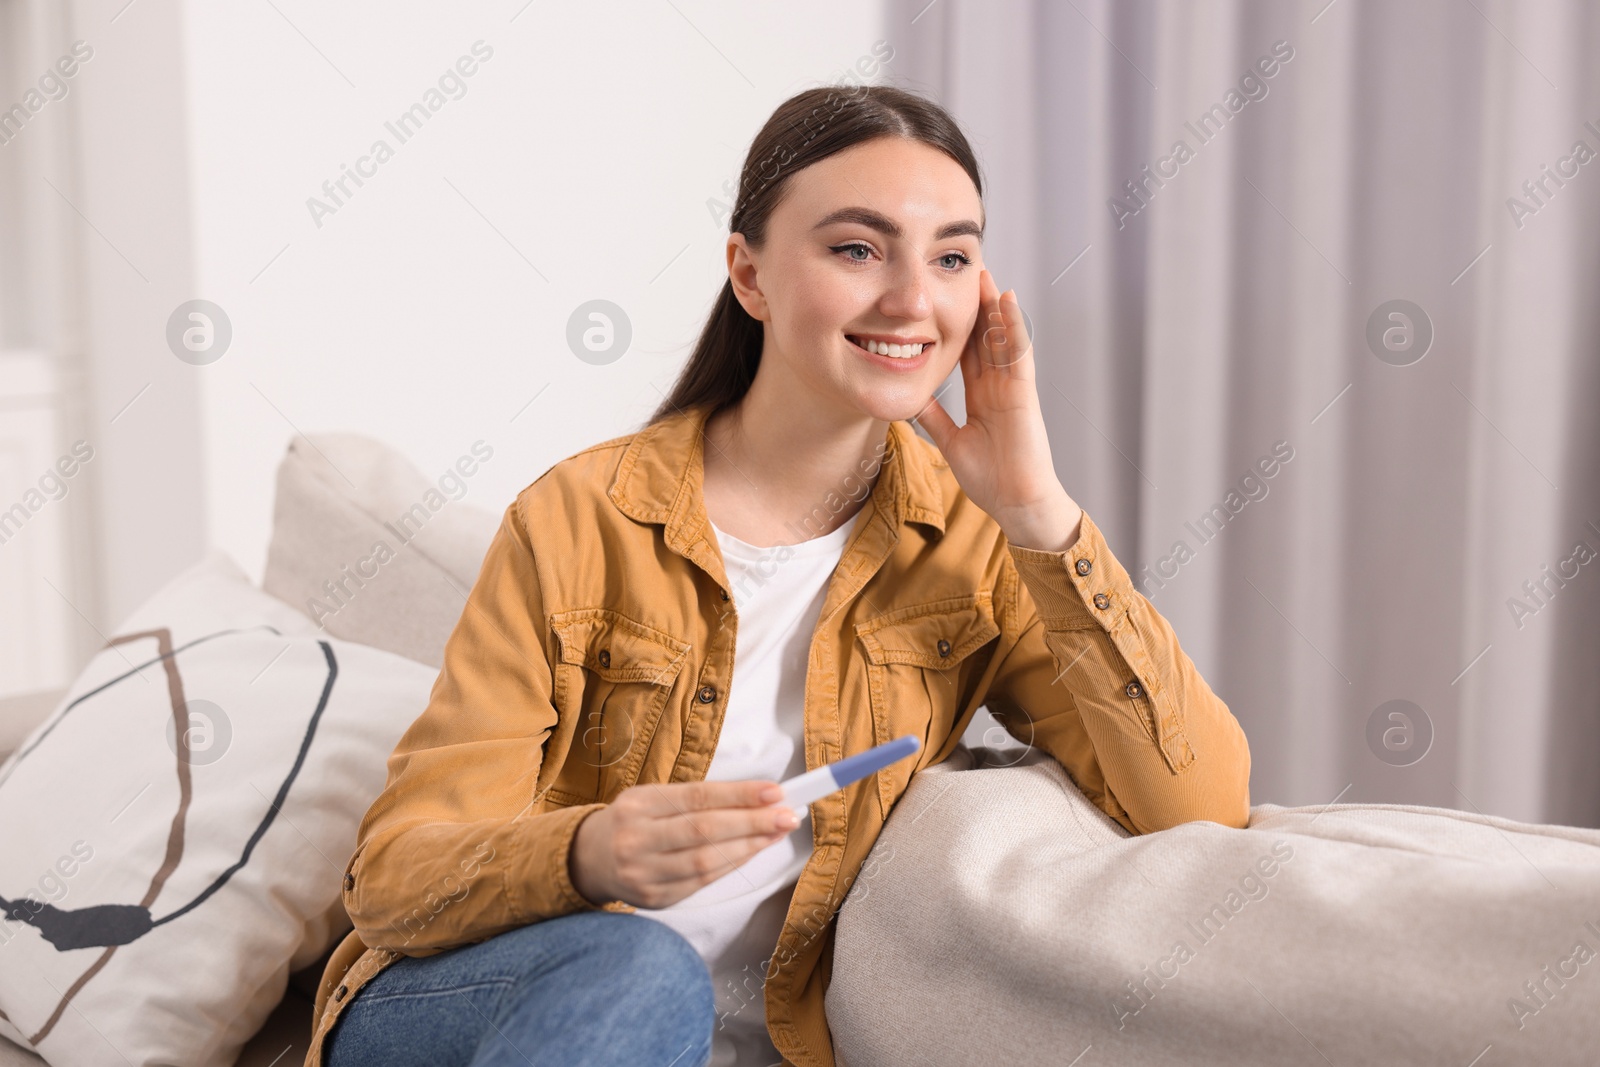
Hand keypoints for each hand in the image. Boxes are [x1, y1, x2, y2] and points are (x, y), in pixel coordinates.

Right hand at [569, 779, 799, 908]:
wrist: (589, 858)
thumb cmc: (634, 820)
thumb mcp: (653, 797)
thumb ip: (699, 798)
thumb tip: (760, 797)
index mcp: (638, 804)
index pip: (698, 797)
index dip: (740, 795)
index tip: (776, 791)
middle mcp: (636, 839)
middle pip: (704, 831)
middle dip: (753, 823)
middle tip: (788, 815)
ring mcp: (643, 874)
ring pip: (706, 862)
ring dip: (749, 847)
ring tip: (777, 833)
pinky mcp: (654, 899)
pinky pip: (702, 883)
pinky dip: (731, 866)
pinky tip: (752, 852)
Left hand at [915, 268, 1082, 551]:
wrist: (1016, 503)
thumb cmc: (992, 479)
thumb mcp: (952, 442)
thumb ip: (935, 419)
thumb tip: (911, 400)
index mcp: (983, 397)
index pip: (970, 353)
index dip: (960, 327)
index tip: (946, 301)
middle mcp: (999, 387)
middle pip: (987, 339)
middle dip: (977, 308)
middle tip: (966, 274)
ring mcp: (1013, 389)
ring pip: (1003, 340)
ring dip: (995, 308)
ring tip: (985, 277)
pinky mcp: (1024, 394)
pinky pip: (1018, 354)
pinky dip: (1013, 327)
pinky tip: (1007, 302)